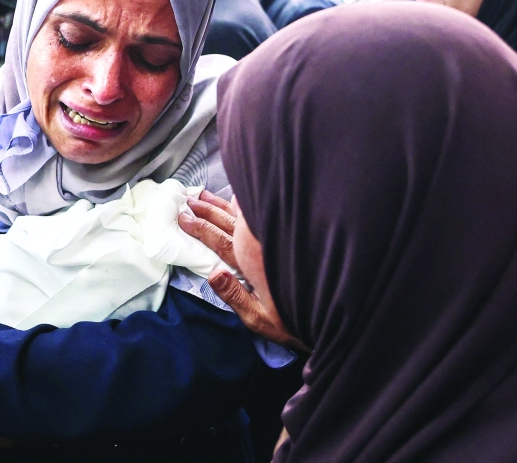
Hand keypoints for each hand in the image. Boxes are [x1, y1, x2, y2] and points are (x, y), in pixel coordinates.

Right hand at [179, 191, 303, 348]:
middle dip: (205, 211)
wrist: (335, 313)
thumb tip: (213, 275)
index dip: (198, 228)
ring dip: (220, 204)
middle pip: (226, 222)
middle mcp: (259, 244)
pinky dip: (246, 203)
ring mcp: (271, 236)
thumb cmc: (296, 321)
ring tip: (203, 195)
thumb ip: (235, 296)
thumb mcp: (260, 319)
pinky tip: (238, 197)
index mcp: (250, 262)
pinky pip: (261, 212)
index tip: (182, 217)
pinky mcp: (285, 233)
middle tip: (187, 201)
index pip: (217, 241)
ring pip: (241, 214)